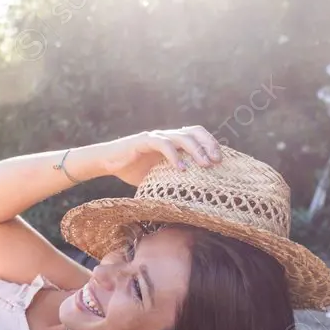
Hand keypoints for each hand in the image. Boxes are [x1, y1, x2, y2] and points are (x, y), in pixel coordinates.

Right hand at [99, 126, 222, 187]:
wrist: (108, 162)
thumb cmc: (133, 170)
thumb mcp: (158, 175)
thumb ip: (173, 178)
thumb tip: (193, 197)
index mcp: (172, 141)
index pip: (197, 134)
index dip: (211, 144)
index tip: (221, 160)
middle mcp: (166, 135)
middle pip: (194, 131)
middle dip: (209, 144)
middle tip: (217, 161)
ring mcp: (155, 137)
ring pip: (182, 137)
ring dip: (196, 150)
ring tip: (204, 165)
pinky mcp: (143, 141)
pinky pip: (163, 145)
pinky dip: (174, 156)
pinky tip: (181, 169)